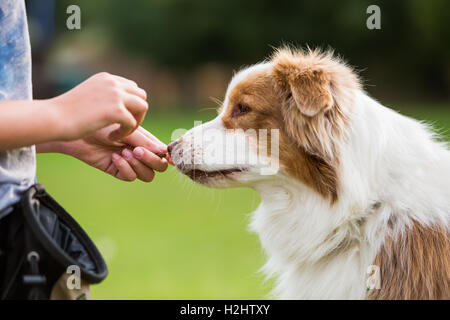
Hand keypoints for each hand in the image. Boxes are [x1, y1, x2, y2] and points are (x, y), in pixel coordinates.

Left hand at [40, 125, 168, 181]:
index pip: (163, 152)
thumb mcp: (126, 129)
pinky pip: (130, 177)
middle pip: (159, 166)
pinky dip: (125, 168)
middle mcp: (140, 152)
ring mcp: (130, 163)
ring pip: (147, 175)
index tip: (160, 150)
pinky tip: (114, 157)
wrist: (78, 130)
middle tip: (137, 150)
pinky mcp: (118, 170)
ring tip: (124, 152)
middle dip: (151, 159)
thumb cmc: (101, 123)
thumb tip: (164, 151)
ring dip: (138, 165)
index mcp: (146, 140)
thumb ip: (145, 141)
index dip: (164, 154)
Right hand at [49, 72, 147, 141]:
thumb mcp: (88, 97)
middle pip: (141, 95)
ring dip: (135, 122)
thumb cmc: (66, 112)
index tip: (120, 118)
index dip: (130, 105)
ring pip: (142, 107)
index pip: (132, 88)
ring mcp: (115, 95)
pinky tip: (111, 137)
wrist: (53, 118)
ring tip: (120, 132)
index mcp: (106, 78)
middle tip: (124, 126)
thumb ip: (103, 95)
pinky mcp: (116, 110)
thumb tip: (119, 103)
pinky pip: (132, 123)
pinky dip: (125, 133)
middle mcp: (113, 83)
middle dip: (137, 112)